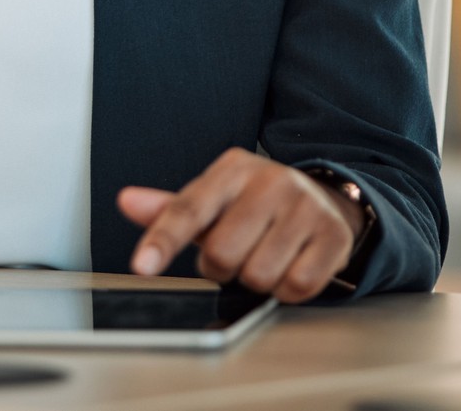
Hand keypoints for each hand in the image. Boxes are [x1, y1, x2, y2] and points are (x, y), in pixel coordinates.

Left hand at [117, 148, 365, 303]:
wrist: (324, 199)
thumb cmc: (256, 203)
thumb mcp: (213, 199)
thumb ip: (170, 208)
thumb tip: (127, 202)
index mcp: (232, 170)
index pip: (188, 210)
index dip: (162, 240)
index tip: (142, 265)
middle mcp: (271, 182)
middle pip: (222, 253)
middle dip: (221, 266)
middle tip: (235, 252)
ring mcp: (305, 208)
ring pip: (259, 275)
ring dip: (256, 278)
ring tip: (264, 254)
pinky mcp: (333, 236)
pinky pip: (296, 287)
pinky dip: (287, 289)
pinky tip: (290, 265)